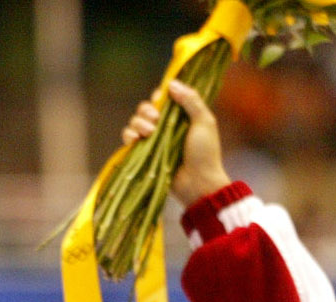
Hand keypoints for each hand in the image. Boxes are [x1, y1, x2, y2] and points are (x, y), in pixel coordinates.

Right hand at [122, 79, 230, 207]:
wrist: (199, 183)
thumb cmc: (206, 154)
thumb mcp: (204, 122)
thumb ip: (191, 101)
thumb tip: (172, 84)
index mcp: (180, 116)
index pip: (163, 99)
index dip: (159, 96)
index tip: (161, 99)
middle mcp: (165, 126)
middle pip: (146, 108)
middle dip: (146, 110)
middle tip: (155, 120)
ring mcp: (154, 141)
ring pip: (135, 122)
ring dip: (138, 123)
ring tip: (149, 132)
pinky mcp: (145, 154)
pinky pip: (129, 139)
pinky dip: (129, 136)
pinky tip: (136, 139)